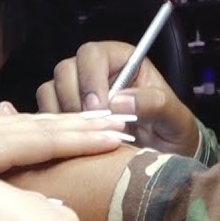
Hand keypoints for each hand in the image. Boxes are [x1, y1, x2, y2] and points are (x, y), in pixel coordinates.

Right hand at [37, 42, 199, 156]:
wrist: (162, 165)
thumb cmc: (171, 134)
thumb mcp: (174, 118)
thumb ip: (153, 104)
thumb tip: (120, 102)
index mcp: (122, 62)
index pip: (93, 54)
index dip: (91, 78)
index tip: (98, 108)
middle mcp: (96, 73)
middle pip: (66, 69)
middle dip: (73, 98)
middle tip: (89, 126)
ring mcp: (77, 94)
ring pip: (50, 89)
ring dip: (62, 114)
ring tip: (83, 137)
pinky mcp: (66, 115)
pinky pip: (45, 112)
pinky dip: (53, 127)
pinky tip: (72, 143)